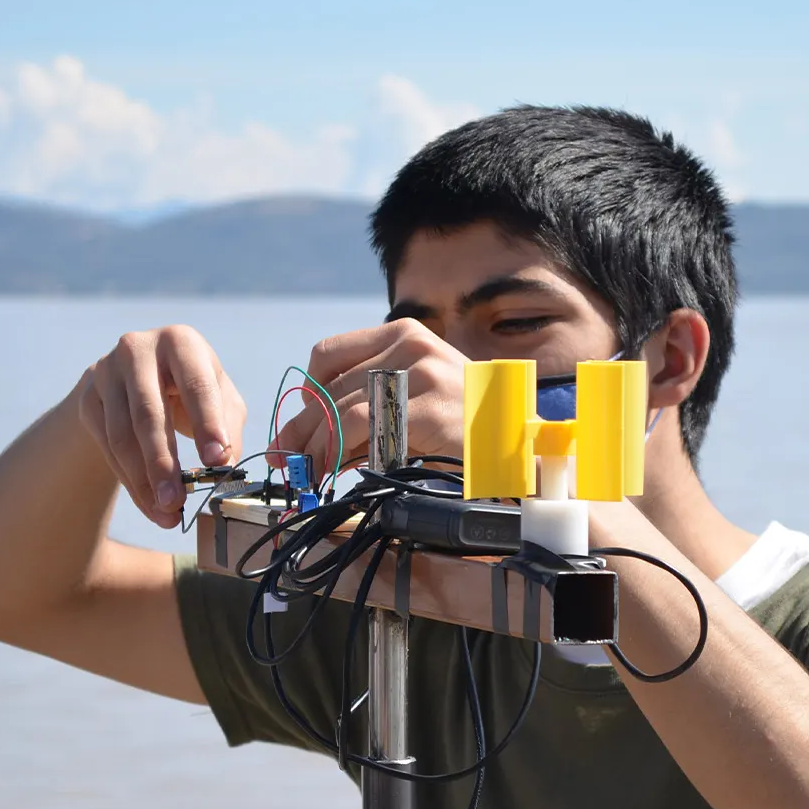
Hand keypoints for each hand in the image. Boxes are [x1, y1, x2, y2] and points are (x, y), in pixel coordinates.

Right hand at [77, 325, 247, 528]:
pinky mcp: (88, 398)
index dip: (207, 424)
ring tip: (165, 513)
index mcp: (179, 342)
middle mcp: (137, 350)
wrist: (134, 380)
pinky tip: (148, 504)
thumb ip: (228, 426)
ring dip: (143, 481)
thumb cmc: (188, 390)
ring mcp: (106, 373)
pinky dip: (130, 481)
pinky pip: (107, 447)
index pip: (195, 385)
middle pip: (149, 414)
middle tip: (178, 502)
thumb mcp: (220, 398)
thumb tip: (224, 463)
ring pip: (122, 436)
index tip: (218, 461)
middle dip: (164, 464)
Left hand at [271, 319, 466, 472]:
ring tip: (310, 475)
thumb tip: (305, 437)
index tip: (300, 427)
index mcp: (405, 333)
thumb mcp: (416, 397)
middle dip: (303, 431)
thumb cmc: (464, 427)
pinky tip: (334, 474)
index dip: (306, 394)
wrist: (521, 445)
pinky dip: (337, 453)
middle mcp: (411, 344)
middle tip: (287, 463)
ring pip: (339, 409)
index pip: (328, 355)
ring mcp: (422, 373)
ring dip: (316, 449)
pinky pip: (362, 429)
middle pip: (330, 387)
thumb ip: (371, 402)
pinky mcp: (428, 408)